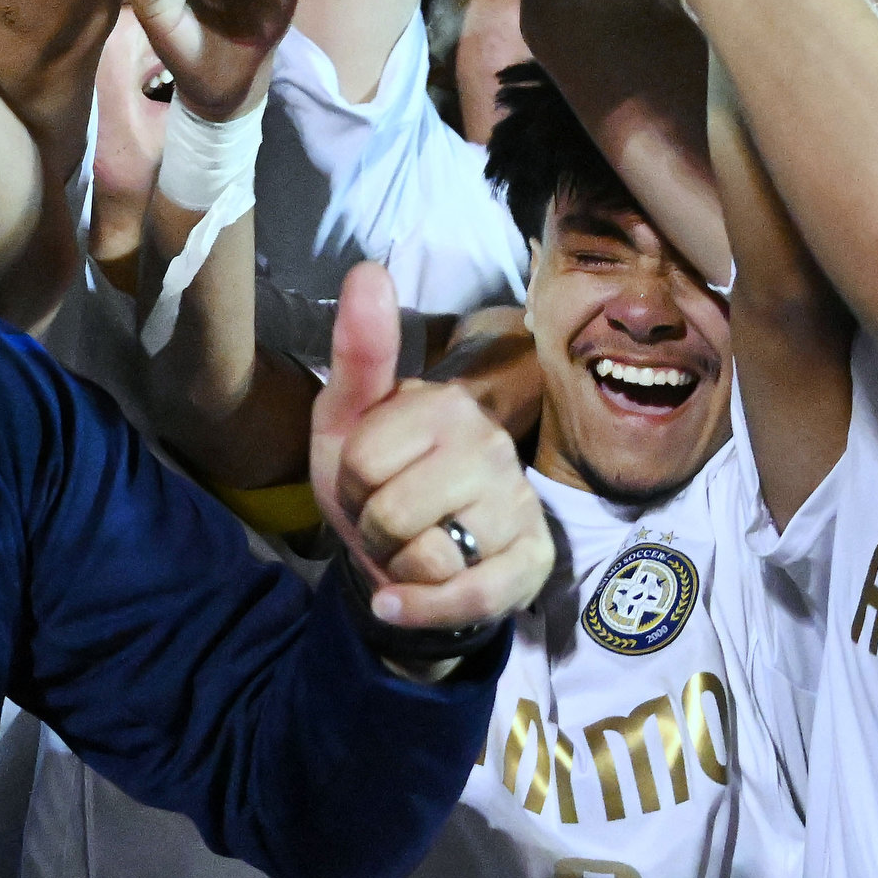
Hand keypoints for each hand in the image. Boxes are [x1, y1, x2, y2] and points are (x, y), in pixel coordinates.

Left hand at [308, 264, 554, 640]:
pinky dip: (422, 609)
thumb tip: (369, 268)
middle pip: (392, 514)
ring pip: (428, 559)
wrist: (404, 558)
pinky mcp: (531, 563)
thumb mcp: (346, 421)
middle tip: (390, 518)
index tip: (368, 479)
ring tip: (415, 547)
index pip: (364, 463)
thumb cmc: (376, 481)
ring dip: (401, 570)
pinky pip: (470, 598)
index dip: (351, 485)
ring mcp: (517, 506)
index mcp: (449, 404)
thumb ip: (359, 351)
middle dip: (374, 530)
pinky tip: (401, 600)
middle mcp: (493, 447)